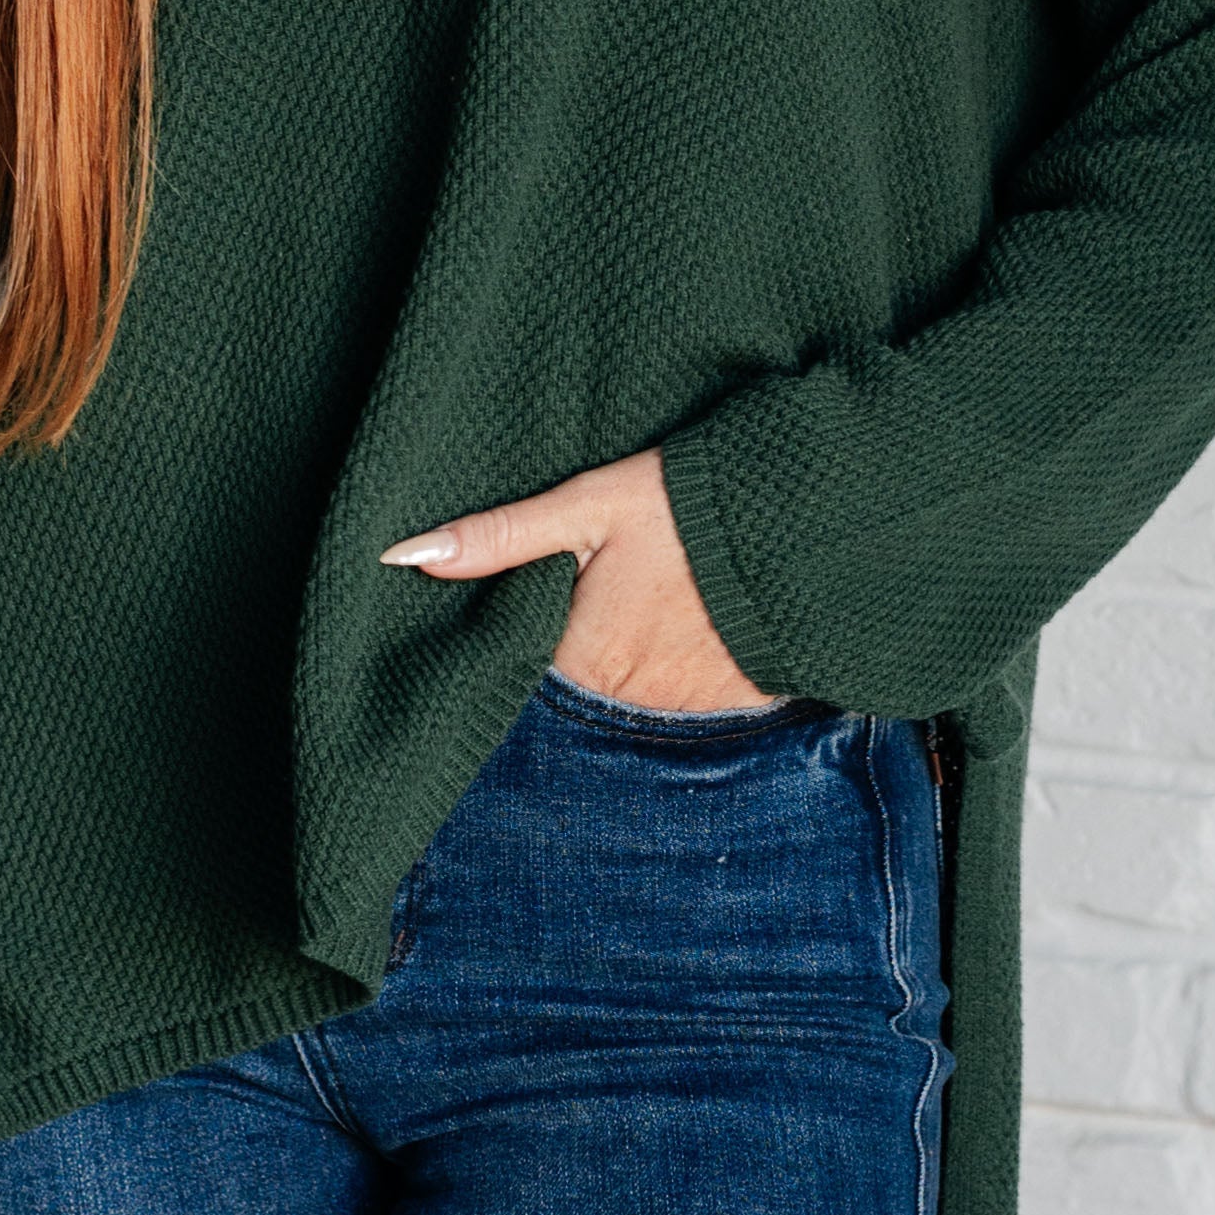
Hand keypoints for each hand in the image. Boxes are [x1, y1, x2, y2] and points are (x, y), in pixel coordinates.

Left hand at [380, 444, 774, 712]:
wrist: (807, 521)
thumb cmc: (687, 506)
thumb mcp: (588, 505)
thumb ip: (501, 537)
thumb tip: (406, 557)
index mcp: (582, 658)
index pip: (518, 669)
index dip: (514, 635)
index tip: (525, 603)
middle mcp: (627, 701)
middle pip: (572, 684)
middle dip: (570, 647)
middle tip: (591, 592)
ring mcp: (683, 709)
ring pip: (625, 693)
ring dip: (626, 660)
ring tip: (642, 603)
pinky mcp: (733, 705)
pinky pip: (682, 697)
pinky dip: (675, 667)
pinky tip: (682, 624)